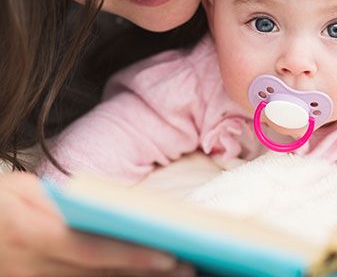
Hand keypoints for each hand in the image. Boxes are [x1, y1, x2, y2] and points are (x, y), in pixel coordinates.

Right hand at [0, 172, 194, 275]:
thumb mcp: (24, 191)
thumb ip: (64, 205)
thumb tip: (112, 212)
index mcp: (31, 234)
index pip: (91, 250)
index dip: (131, 257)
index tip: (169, 256)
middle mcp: (30, 267)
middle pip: (98, 275)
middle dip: (144, 274)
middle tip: (189, 268)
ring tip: (175, 273)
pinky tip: (140, 276)